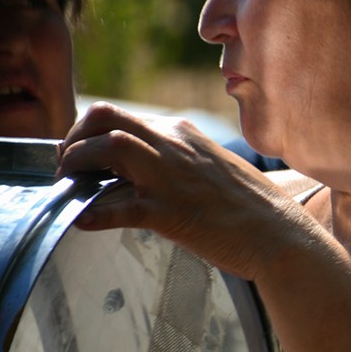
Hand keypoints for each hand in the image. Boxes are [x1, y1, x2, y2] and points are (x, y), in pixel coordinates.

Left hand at [57, 102, 320, 280]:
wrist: (280, 235)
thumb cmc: (254, 209)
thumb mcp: (215, 168)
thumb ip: (181, 162)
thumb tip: (148, 176)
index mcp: (183, 133)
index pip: (122, 117)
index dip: (91, 133)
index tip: (84, 154)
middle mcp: (173, 145)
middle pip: (104, 117)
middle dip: (75, 138)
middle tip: (70, 165)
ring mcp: (169, 176)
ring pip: (105, 148)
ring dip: (77, 164)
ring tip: (71, 187)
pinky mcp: (167, 211)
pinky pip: (115, 207)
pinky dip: (91, 214)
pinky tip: (81, 222)